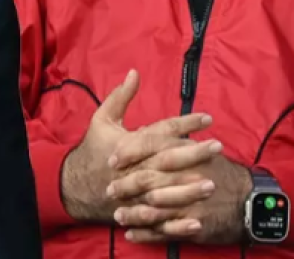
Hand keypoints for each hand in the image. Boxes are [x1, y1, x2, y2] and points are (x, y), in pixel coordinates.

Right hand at [60, 69, 222, 223]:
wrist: (76, 186)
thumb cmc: (94, 150)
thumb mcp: (103, 119)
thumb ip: (120, 96)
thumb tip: (135, 72)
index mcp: (128, 143)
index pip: (160, 131)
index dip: (185, 124)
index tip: (208, 118)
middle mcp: (134, 166)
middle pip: (166, 158)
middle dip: (193, 152)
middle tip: (217, 146)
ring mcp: (135, 191)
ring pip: (165, 190)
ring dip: (189, 187)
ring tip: (214, 181)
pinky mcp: (137, 210)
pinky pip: (159, 218)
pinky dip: (178, 221)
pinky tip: (198, 219)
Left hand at [112, 152, 252, 244]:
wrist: (249, 200)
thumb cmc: (219, 171)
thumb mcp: (198, 148)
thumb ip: (170, 141)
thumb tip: (140, 131)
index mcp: (187, 151)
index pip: (151, 145)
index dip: (128, 152)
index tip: (112, 160)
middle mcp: (187, 175)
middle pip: (147, 178)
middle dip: (125, 185)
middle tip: (109, 190)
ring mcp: (190, 202)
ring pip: (153, 208)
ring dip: (132, 213)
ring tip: (117, 216)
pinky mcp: (193, 225)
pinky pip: (164, 232)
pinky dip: (146, 234)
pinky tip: (131, 234)